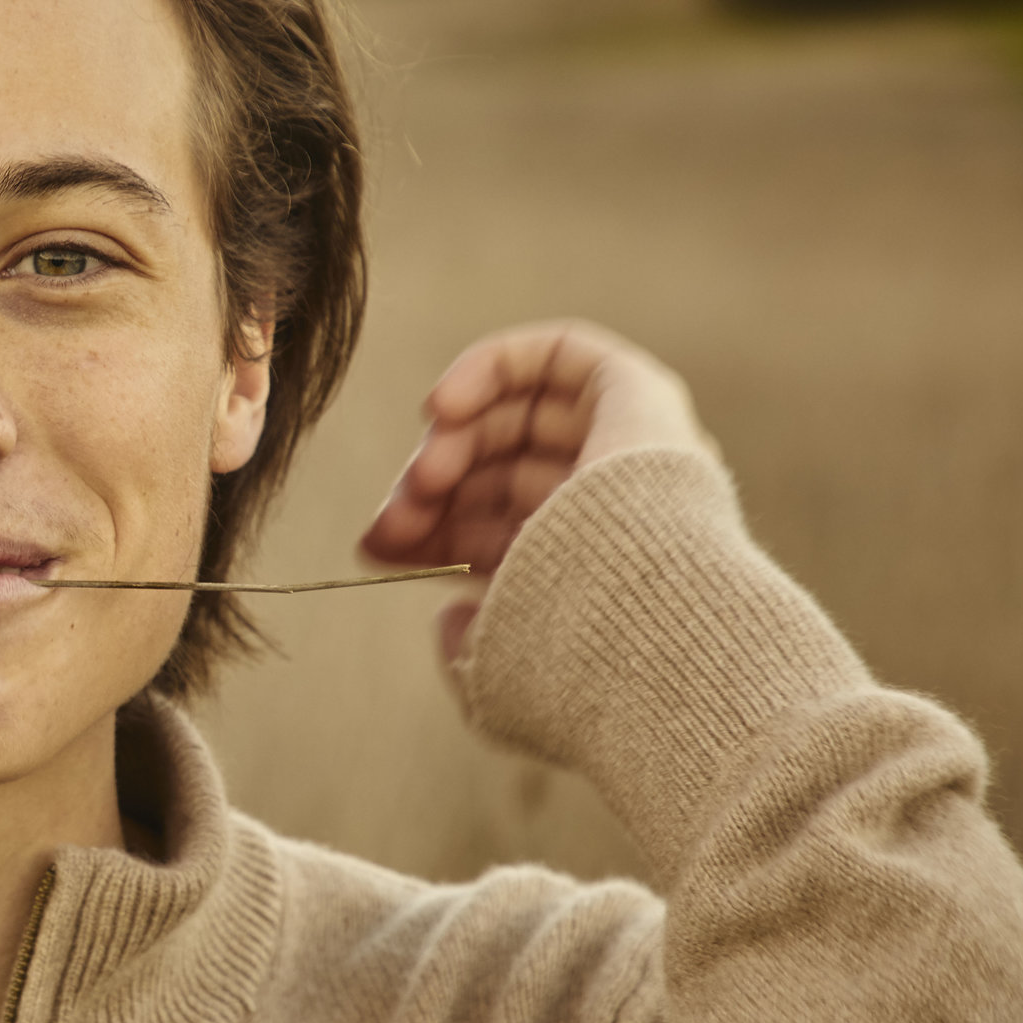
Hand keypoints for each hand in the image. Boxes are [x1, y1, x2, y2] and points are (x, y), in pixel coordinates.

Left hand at [358, 321, 715, 661]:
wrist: (647, 632)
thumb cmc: (576, 668)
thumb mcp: (502, 664)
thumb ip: (473, 640)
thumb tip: (446, 616)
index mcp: (588, 572)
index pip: (496, 529)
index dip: (427, 530)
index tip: (376, 546)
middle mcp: (615, 510)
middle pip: (500, 470)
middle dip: (431, 488)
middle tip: (392, 517)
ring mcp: (632, 453)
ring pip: (520, 418)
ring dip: (452, 437)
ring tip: (423, 478)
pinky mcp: (645, 400)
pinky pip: (563, 354)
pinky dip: (493, 365)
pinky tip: (442, 407)